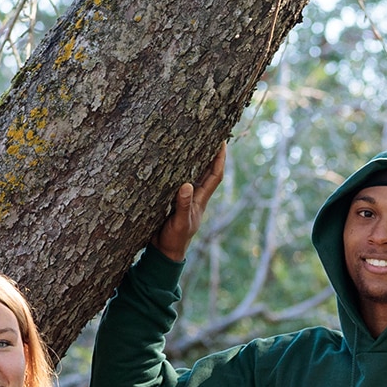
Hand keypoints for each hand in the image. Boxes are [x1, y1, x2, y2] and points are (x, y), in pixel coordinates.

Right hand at [152, 143, 227, 261]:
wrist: (164, 252)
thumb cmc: (174, 239)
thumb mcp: (179, 223)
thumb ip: (182, 205)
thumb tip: (187, 185)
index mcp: (200, 200)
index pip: (215, 175)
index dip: (220, 159)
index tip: (222, 141)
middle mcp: (195, 196)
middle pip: (207, 171)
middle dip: (210, 153)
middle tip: (210, 134)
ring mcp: (185, 198)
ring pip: (194, 174)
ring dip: (197, 159)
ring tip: (195, 141)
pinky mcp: (173, 200)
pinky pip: (180, 180)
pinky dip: (180, 169)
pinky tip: (174, 160)